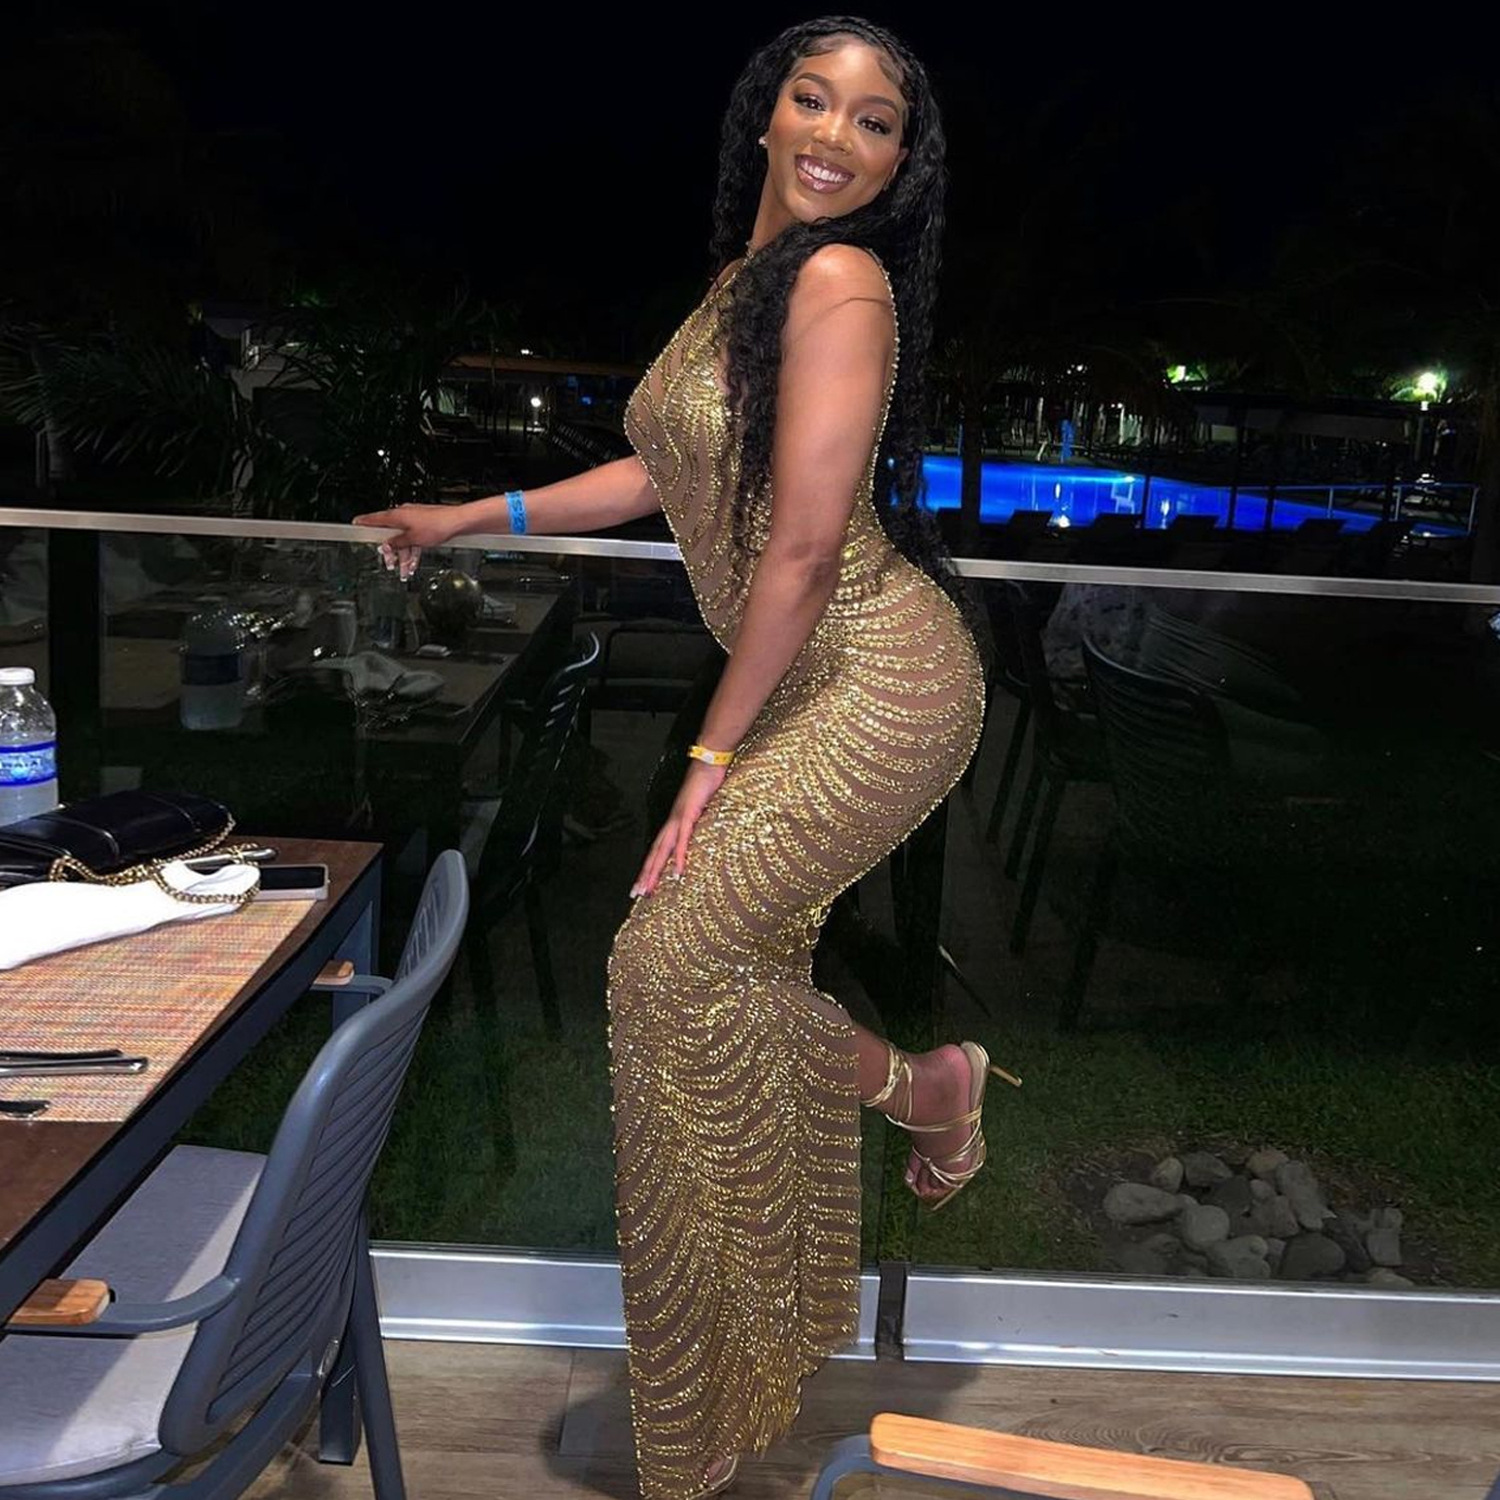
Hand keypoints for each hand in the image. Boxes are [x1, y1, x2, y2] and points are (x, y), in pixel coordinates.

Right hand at [353, 504, 459, 580]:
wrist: (456, 522)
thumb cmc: (437, 525)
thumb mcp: (412, 539)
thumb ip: (396, 543)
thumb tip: (385, 546)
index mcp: (396, 516)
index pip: (374, 519)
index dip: (363, 523)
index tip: (354, 524)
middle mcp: (403, 516)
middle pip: (390, 535)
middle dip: (391, 552)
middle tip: (389, 565)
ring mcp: (413, 520)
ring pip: (403, 540)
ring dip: (403, 556)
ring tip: (404, 570)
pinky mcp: (422, 526)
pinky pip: (412, 540)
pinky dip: (412, 551)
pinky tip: (412, 563)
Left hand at [631, 760, 726, 897]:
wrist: (708, 764)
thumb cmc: (705, 786)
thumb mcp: (702, 811)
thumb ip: (698, 824)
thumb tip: (700, 838)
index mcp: (673, 824)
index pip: (657, 850)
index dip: (649, 868)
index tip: (643, 885)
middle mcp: (671, 824)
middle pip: (654, 854)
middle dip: (645, 875)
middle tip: (636, 895)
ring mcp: (678, 820)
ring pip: (662, 851)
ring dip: (655, 872)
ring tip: (648, 890)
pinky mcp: (688, 816)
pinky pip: (682, 841)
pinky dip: (678, 857)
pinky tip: (677, 872)